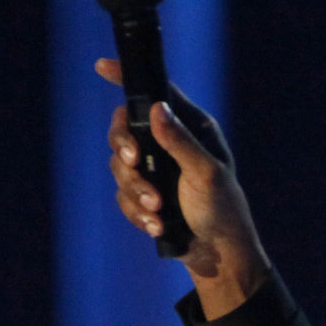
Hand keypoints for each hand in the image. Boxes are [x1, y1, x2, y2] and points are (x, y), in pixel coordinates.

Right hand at [97, 59, 269, 316]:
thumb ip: (180, 142)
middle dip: (124, 147)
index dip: (127, 80)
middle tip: (134, 162)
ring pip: (119, 166)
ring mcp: (155, 171)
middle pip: (125, 128)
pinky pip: (123, 196)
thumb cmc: (223, 211)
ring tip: (157, 209)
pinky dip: (136, 212)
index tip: (102, 67)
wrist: (220, 257)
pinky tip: (156, 226)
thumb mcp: (206, 174)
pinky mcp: (146, 197)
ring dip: (135, 190)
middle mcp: (169, 145)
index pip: (156, 94)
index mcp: (190, 129)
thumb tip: (156, 108)